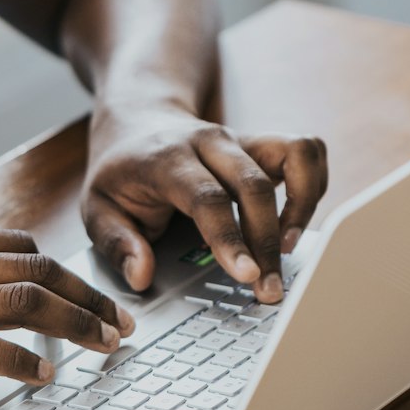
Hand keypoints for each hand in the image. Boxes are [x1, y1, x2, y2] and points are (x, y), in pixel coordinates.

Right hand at [0, 225, 134, 409]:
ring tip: (102, 346)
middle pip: (36, 268)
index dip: (67, 271)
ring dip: (76, 325)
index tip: (94, 295)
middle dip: (88, 296)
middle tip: (120, 323)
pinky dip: (26, 360)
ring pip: (25, 301)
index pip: (20, 245)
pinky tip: (44, 375)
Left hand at [81, 105, 328, 301]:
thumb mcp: (97, 207)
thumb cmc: (122, 171)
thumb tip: (141, 275)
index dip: (230, 237)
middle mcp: (211, 141)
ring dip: (303, 203)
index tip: (246, 274)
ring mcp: (242, 138)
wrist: (139, 120)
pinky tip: (295, 222)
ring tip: (290, 247)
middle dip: (268, 242)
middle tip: (271, 288)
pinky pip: (307, 151)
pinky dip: (312, 186)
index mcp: (167, 157)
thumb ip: (116, 243)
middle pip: (255, 185)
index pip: (207, 197)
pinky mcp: (263, 142)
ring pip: (295, 154)